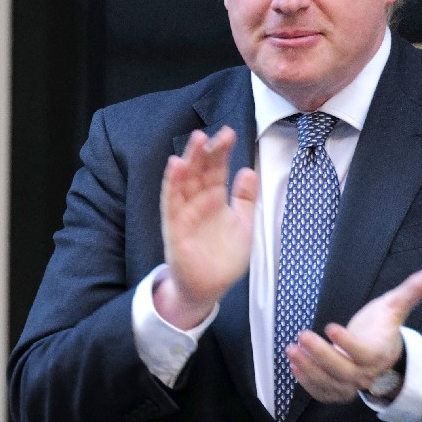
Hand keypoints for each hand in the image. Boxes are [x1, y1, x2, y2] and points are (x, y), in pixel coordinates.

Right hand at [157, 127, 258, 328]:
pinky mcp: (174, 227)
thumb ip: (246, 199)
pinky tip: (176, 166)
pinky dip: (172, 184)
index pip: (216, 169)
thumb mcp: (244, 224)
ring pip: (184, 180)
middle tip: (215, 134)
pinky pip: (171, 202)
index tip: (228, 133)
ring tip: (196, 141)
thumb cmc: (223, 257)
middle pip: (200, 170)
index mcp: (215, 198)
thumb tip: (249, 170)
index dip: (221, 152)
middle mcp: (198, 201)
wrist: (209, 287)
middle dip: (206, 151)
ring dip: (189, 160)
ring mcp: (184, 212)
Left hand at [287, 269, 421, 402]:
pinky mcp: (338, 390)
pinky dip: (308, 384)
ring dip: (309, 369)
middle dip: (320, 355)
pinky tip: (294, 367)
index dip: (347, 343)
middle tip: (301, 336)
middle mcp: (366, 373)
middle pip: (343, 371)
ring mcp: (351, 384)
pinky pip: (323, 393)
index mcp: (379, 353)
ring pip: (330, 383)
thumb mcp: (394, 307)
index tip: (330, 327)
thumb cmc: (382, 328)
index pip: (364, 353)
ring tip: (291, 350)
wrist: (380, 353)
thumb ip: (410, 292)